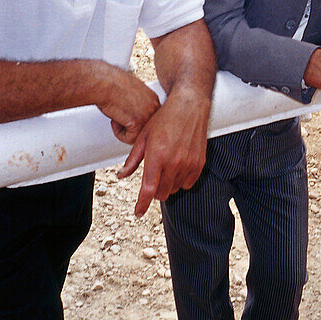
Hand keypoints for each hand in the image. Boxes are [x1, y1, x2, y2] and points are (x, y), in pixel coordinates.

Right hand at [95, 64, 160, 146]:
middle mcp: (154, 106)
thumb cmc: (112, 85)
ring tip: (117, 117)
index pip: (151, 118)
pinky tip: (115, 120)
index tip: (127, 117)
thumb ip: (138, 104)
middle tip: (121, 120)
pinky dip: (119, 133)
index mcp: (153, 99)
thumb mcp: (131, 93)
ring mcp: (148, 115)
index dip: (136, 120)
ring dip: (125, 130)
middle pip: (146, 128)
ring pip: (138, 135)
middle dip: (133, 128)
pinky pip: (129, 139)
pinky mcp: (139, 123)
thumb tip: (135, 113)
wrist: (105, 84)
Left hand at [117, 89, 208, 216]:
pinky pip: (188, 183)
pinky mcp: (199, 164)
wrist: (189, 107)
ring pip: (175, 189)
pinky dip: (181, 180)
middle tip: (152, 178)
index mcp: (157, 157)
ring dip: (168, 185)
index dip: (141, 204)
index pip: (148, 190)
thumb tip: (122, 175)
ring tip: (166, 167)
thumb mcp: (143, 137)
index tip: (137, 212)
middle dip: (154, 191)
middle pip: (162, 193)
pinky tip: (178, 167)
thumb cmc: (164, 119)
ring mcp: (188, 164)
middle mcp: (173, 163)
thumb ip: (133, 160)